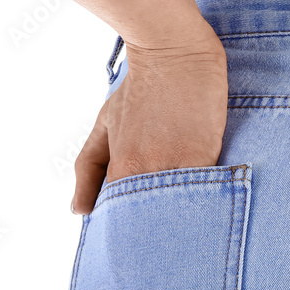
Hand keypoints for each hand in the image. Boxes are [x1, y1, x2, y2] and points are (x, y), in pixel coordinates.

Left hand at [71, 23, 228, 214]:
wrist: (173, 54)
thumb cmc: (138, 91)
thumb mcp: (103, 126)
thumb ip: (87, 169)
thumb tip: (79, 211)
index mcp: (121, 169)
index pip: (121, 216)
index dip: (129, 227)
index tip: (138, 234)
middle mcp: (147, 171)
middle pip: (152, 219)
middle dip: (157, 228)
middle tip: (163, 232)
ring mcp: (178, 165)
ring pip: (180, 208)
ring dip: (183, 215)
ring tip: (189, 217)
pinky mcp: (206, 155)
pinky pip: (207, 189)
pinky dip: (207, 197)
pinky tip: (210, 198)